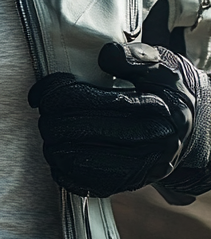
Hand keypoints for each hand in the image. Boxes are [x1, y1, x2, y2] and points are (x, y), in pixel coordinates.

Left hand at [28, 42, 210, 197]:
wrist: (198, 128)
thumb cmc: (170, 91)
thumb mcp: (162, 64)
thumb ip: (135, 57)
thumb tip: (106, 55)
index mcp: (156, 107)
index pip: (87, 99)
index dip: (54, 92)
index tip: (42, 92)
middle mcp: (151, 141)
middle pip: (76, 130)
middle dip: (50, 118)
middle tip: (46, 111)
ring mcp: (142, 166)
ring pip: (75, 159)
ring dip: (53, 144)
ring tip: (52, 129)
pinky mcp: (132, 182)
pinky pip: (86, 183)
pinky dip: (63, 170)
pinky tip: (61, 153)